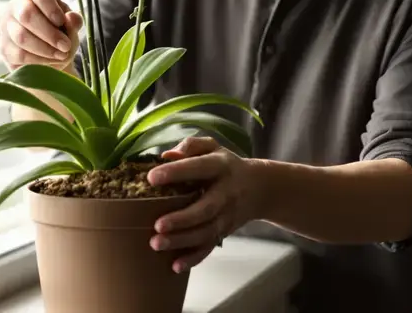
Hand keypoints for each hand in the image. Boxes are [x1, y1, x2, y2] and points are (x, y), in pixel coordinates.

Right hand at [0, 0, 82, 68]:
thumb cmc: (59, 32)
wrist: (47, 55)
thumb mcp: (71, 25)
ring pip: (22, 37)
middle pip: (26, 14)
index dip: (50, 6)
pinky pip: (19, 55)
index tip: (61, 21)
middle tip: (66, 46)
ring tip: (61, 55)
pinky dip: (38, 61)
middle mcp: (16, 6)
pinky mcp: (4, 48)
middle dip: (49, 33)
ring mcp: (6, 27)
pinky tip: (49, 63)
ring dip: (45, 49)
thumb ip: (74, 21)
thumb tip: (71, 18)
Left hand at [146, 137, 264, 272]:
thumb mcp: (213, 147)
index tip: (151, 177)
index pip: (198, 168)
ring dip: (182, 241)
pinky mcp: (225, 232)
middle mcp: (226, 193)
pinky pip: (210, 247)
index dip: (176, 172)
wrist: (260, 188)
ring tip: (156, 243)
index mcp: (220, 166)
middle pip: (206, 209)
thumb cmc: (225, 165)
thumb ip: (191, 146)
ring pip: (206, 232)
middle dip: (182, 219)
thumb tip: (166, 155)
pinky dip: (194, 258)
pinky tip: (175, 266)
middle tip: (157, 225)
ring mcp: (227, 215)